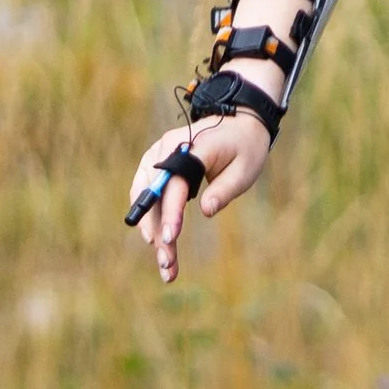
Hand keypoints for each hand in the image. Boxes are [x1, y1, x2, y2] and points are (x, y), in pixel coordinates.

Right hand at [130, 112, 272, 284]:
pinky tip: (156, 239)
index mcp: (194, 147)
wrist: (239, 124)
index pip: (175, 183)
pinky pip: (145, 191)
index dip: (171, 212)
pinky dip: (149, 215)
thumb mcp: (245, 170)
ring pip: (144, 195)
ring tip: (164, 260)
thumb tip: (207, 211)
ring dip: (150, 228)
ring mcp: (158, 153)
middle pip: (153, 194)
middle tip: (167, 264)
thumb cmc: (245, 148)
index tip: (170, 239)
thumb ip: (224, 190)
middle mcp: (168, 147)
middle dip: (157, 231)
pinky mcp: (156, 162)